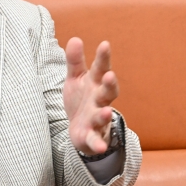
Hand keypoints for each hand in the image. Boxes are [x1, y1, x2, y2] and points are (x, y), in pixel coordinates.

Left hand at [63, 37, 118, 155]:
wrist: (80, 128)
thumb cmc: (81, 99)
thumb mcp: (75, 78)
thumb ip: (75, 61)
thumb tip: (75, 38)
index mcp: (95, 84)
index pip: (100, 69)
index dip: (103, 58)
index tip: (104, 44)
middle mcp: (100, 100)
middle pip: (107, 92)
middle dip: (110, 84)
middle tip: (109, 75)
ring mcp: (97, 118)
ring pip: (103, 115)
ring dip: (105, 114)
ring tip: (106, 111)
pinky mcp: (91, 135)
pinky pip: (95, 140)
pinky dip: (98, 143)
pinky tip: (100, 147)